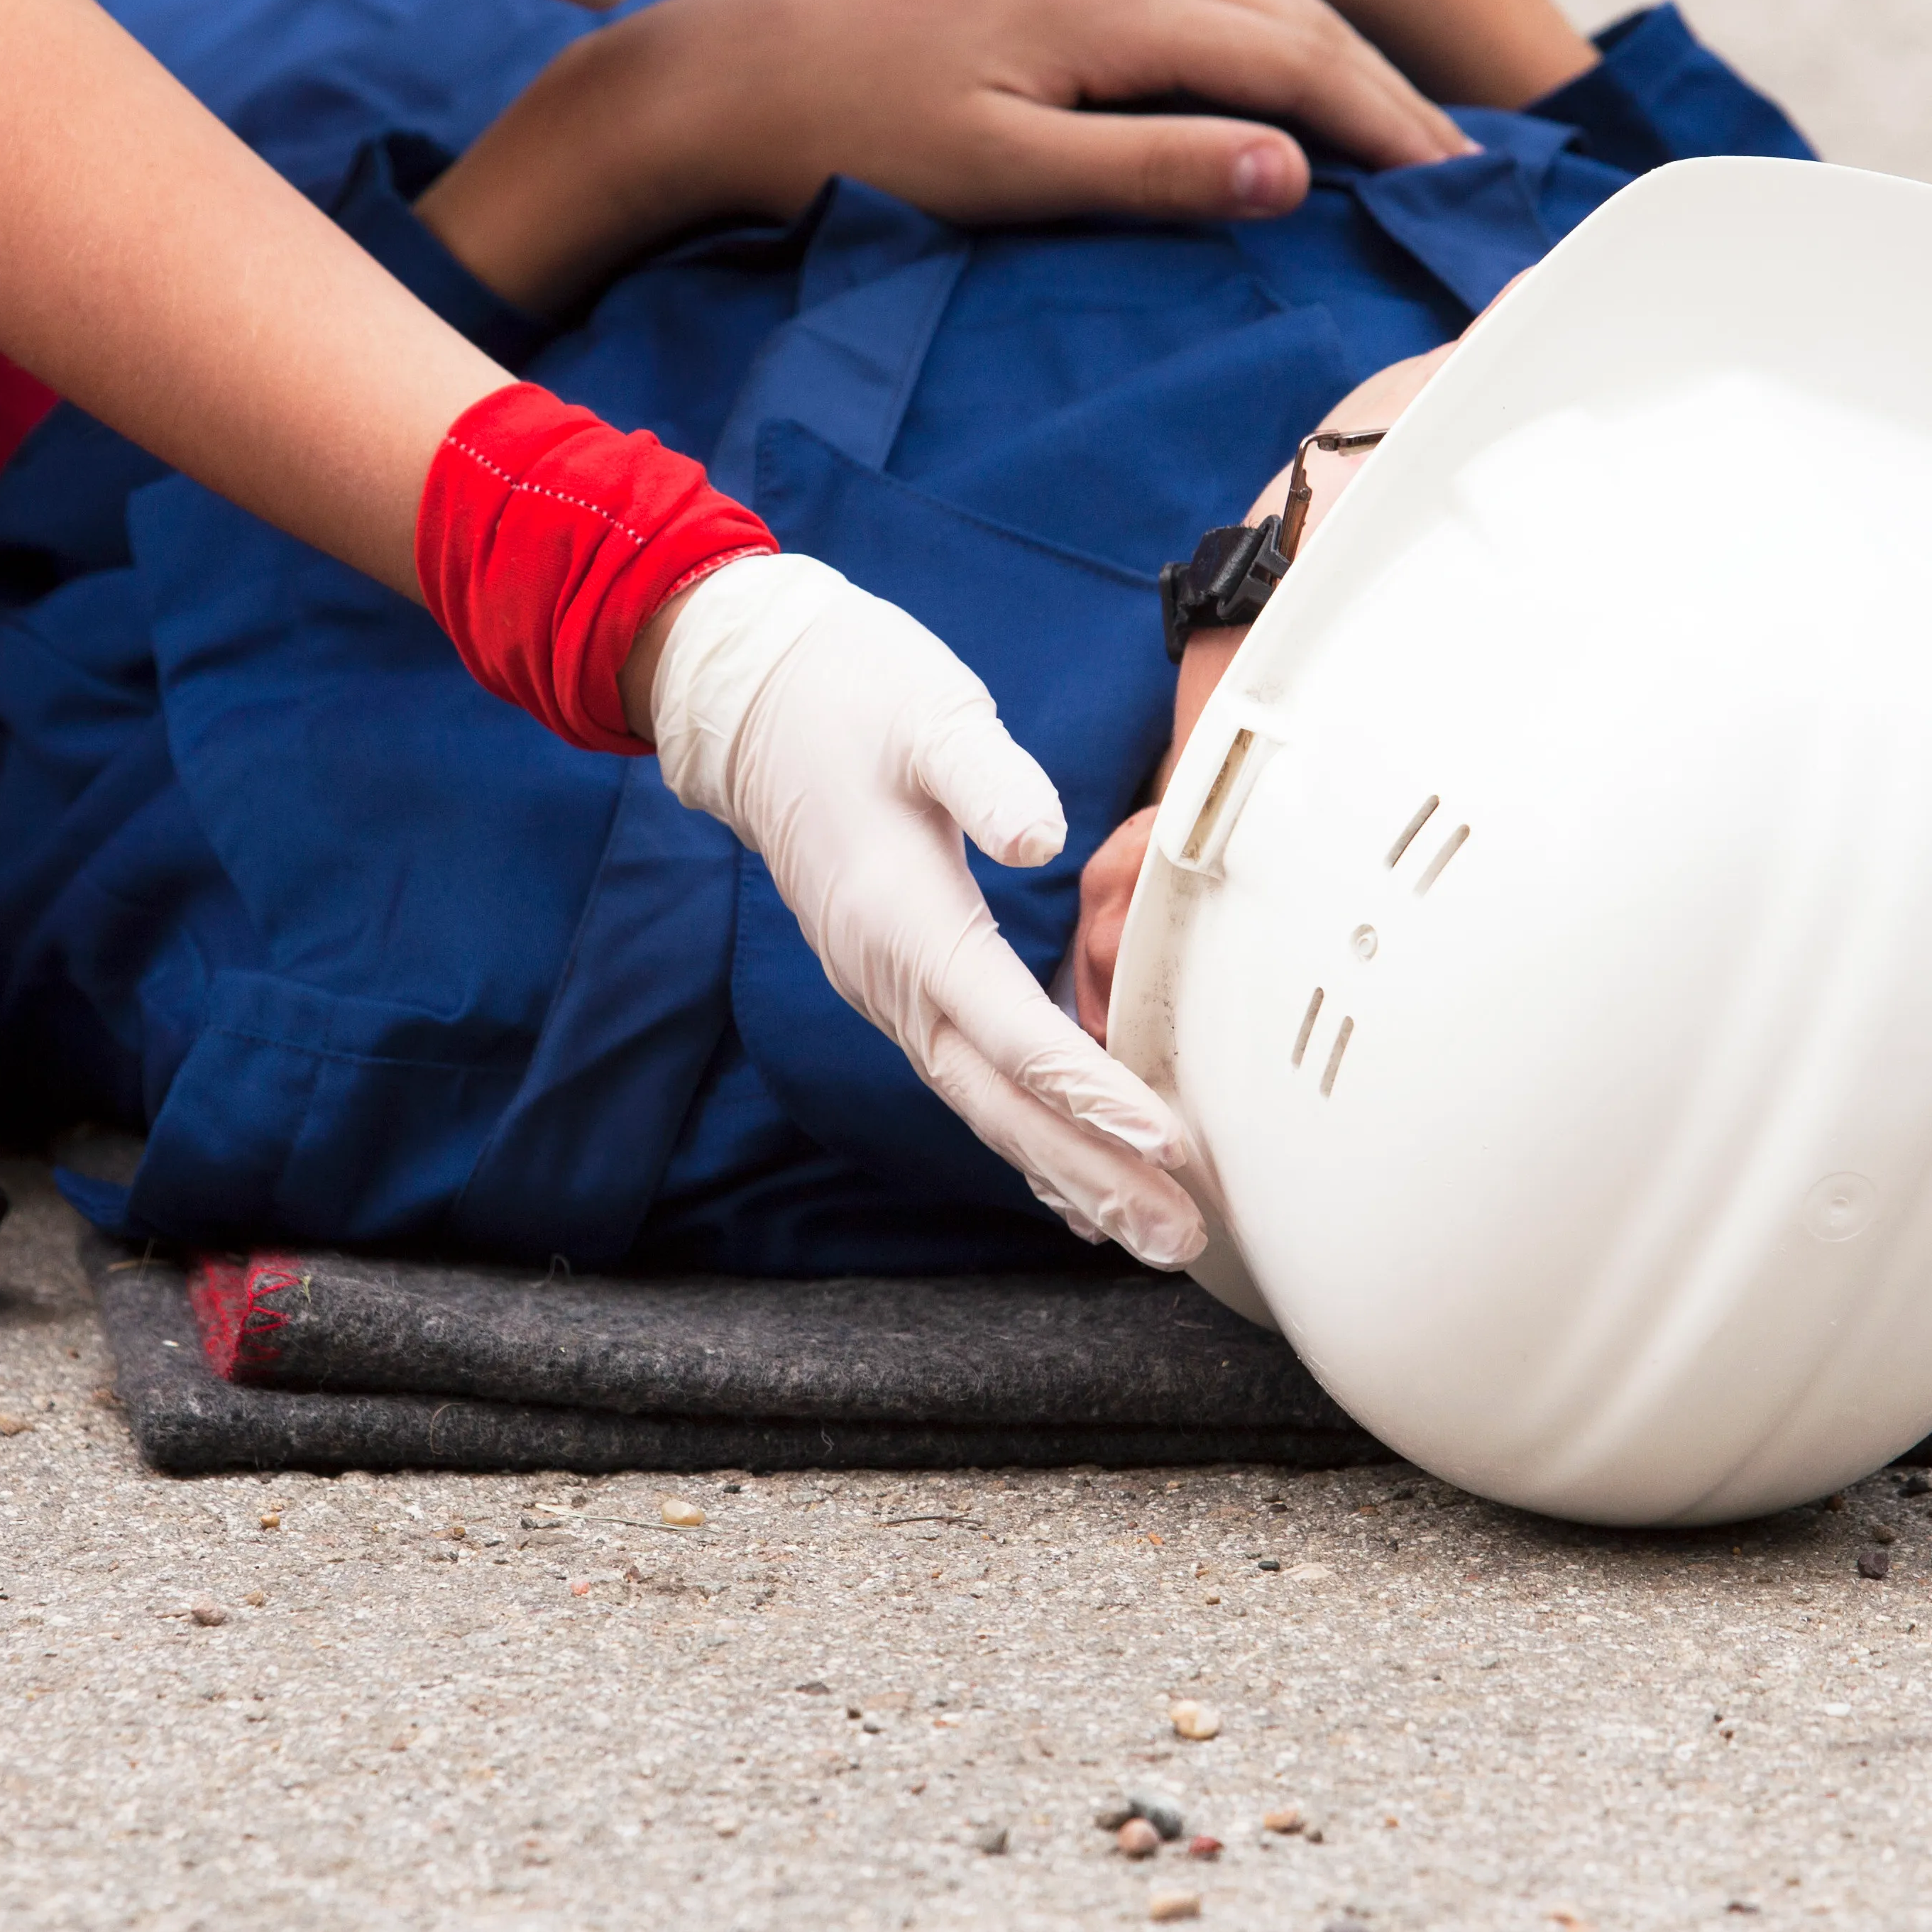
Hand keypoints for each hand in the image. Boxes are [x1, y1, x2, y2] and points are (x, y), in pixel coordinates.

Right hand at [634, 556, 1205, 1266]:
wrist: (753, 698)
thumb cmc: (853, 695)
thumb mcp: (927, 712)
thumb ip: (985, 774)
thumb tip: (1041, 834)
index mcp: (902, 917)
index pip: (1007, 1028)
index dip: (1087, 1091)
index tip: (1165, 1141)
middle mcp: (888, 977)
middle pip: (998, 1102)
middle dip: (1091, 1173)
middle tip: (1178, 1236)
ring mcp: (888, 990)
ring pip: (984, 1107)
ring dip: (1068, 1176)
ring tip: (1150, 1236)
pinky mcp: (899, 985)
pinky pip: (969, 1083)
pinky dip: (1026, 1142)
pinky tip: (1074, 1190)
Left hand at [706, 0, 1601, 108]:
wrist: (719, 67)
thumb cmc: (847, 142)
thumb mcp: (1007, 177)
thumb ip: (1151, 171)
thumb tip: (1288, 174)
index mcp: (1106, 1)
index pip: (1288, 59)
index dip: (1378, 124)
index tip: (1444, 187)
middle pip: (1282, 8)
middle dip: (1375, 86)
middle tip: (1449, 166)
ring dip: (1324, 45)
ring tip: (1387, 123)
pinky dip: (1256, 14)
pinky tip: (1269, 61)